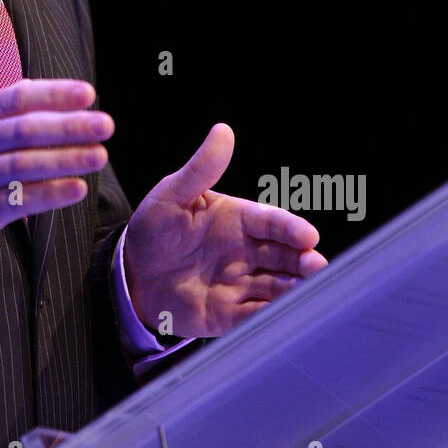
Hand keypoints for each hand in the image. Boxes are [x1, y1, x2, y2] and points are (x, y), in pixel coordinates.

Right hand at [0, 78, 113, 253]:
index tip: (88, 94)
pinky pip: (19, 199)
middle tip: (105, 125)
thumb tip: (59, 93)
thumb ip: (11, 108)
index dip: (54, 94)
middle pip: (27, 129)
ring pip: (24, 163)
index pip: (19, 97)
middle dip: (69, 127)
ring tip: (99, 156)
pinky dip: (50, 194)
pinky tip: (77, 189)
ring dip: (66, 159)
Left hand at [124, 123, 327, 337]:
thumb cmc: (154, 228)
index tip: (308, 235)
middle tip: (317, 266)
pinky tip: (282, 317)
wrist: (131, 275)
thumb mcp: (172, 195)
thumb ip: (201, 169)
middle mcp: (247, 251)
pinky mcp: (230, 314)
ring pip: (277, 286)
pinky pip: (256, 316)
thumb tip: (223, 130)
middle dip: (303, 261)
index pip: (272, 222)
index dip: (291, 228)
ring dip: (294, 290)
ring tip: (309, 293)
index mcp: (238, 219)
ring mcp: (242, 283)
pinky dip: (272, 317)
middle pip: (284, 256)